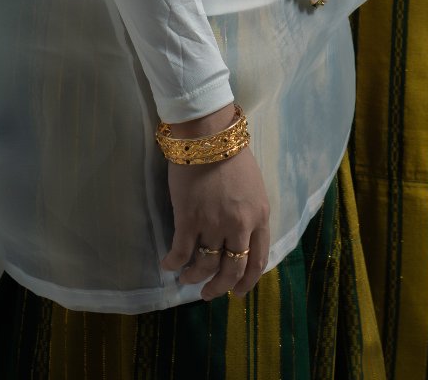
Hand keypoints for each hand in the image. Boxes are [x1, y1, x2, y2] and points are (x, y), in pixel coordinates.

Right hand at [159, 103, 270, 298]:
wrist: (208, 134)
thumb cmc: (231, 155)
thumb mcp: (254, 188)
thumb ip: (250, 215)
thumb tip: (241, 239)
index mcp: (259, 216)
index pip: (258, 260)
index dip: (247, 281)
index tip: (237, 292)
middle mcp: (239, 225)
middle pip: (232, 270)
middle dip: (219, 287)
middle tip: (208, 293)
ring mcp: (213, 224)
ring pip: (205, 266)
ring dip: (194, 278)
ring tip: (186, 279)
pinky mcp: (189, 219)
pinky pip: (181, 252)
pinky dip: (173, 263)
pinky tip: (168, 265)